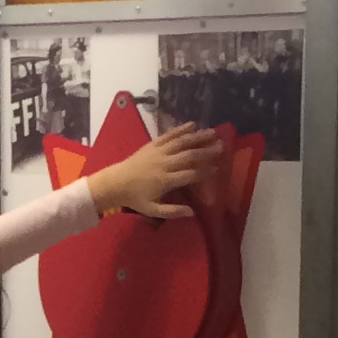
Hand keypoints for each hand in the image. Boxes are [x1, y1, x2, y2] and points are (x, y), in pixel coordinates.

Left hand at [88, 125, 221, 219]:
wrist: (115, 183)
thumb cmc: (135, 198)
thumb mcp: (153, 210)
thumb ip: (172, 211)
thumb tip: (192, 212)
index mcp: (165, 181)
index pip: (189, 175)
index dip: (204, 172)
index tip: (217, 169)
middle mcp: (164, 164)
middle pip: (188, 156)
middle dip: (206, 151)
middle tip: (221, 146)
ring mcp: (158, 152)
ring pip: (180, 142)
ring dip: (197, 136)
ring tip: (212, 131)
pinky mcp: (152, 145)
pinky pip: (168, 135)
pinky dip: (180, 129)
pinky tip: (192, 124)